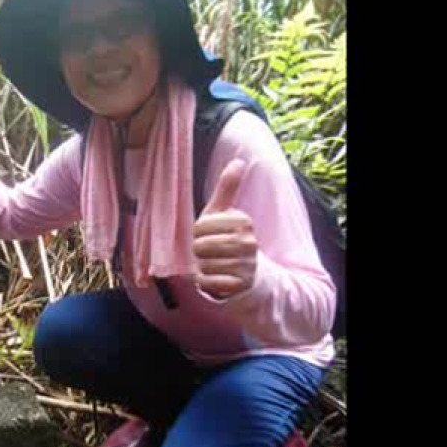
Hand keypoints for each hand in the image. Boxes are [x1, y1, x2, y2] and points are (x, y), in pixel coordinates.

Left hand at [192, 160, 256, 299]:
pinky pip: (209, 282)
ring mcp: (247, 265)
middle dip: (199, 251)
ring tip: (214, 264)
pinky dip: (205, 282)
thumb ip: (227, 188)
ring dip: (203, 267)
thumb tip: (238, 161)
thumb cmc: (227, 238)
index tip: (208, 235)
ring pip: (204, 265)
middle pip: (201, 246)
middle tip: (209, 252)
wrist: (248, 274)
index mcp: (243, 222)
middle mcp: (249, 243)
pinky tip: (215, 277)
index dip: (197, 233)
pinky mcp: (241, 285)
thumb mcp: (223, 213)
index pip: (200, 227)